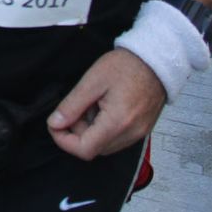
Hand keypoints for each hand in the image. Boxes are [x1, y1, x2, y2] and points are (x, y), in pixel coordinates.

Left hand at [46, 49, 166, 160]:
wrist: (156, 61)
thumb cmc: (126, 66)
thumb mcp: (92, 81)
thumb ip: (72, 105)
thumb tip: (55, 123)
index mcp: (117, 123)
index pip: (85, 150)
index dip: (64, 141)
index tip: (55, 125)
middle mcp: (130, 134)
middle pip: (94, 149)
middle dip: (77, 131)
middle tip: (76, 106)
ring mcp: (138, 134)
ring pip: (104, 144)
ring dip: (90, 129)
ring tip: (92, 103)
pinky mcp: (141, 130)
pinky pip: (116, 138)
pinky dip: (104, 127)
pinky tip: (104, 107)